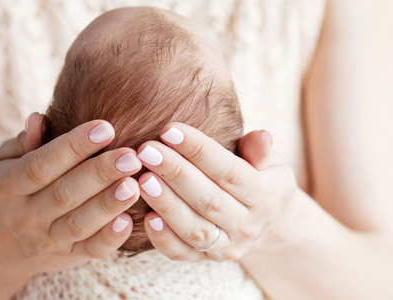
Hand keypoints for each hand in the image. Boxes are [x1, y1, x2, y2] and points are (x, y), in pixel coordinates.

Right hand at [0, 115, 141, 279]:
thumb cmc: (5, 189)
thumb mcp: (1, 163)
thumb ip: (22, 142)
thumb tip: (38, 119)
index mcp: (8, 185)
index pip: (41, 164)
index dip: (73, 146)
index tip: (105, 127)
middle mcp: (26, 215)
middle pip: (64, 194)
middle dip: (99, 174)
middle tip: (130, 156)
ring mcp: (48, 239)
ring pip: (79, 223)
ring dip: (108, 204)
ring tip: (134, 184)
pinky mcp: (68, 255)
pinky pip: (91, 250)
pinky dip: (110, 239)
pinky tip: (129, 221)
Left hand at [135, 123, 295, 260]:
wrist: (269, 227)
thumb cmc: (261, 180)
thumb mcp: (272, 163)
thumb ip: (261, 151)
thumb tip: (260, 137)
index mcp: (266, 196)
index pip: (228, 171)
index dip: (198, 150)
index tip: (169, 130)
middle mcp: (248, 226)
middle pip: (208, 200)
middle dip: (175, 173)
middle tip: (146, 151)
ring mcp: (227, 246)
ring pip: (194, 228)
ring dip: (166, 204)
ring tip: (142, 180)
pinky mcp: (206, 259)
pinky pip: (182, 253)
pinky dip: (163, 238)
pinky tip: (145, 217)